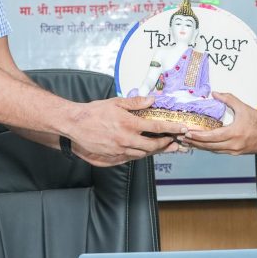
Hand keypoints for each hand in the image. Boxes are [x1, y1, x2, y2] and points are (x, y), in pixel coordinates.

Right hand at [66, 96, 184, 165]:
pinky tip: (145, 150)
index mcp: (129, 124)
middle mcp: (126, 139)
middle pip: (153, 145)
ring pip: (143, 154)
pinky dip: (140, 154)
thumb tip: (152, 100)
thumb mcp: (116, 102)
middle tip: (174, 142)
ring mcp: (120, 149)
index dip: (171, 129)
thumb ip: (136, 103)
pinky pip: (131, 157)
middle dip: (166, 144)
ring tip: (164, 147)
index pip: (156, 127)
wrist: (75, 124)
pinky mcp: (113, 156)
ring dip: (154, 151)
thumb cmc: (94, 112)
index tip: (181, 129)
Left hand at [185, 92, 256, 154]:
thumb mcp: (243, 107)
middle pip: (208, 146)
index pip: (210, 137)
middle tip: (182, 138)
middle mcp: (232, 145)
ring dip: (200, 147)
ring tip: (189, 142)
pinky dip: (210, 148)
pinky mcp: (236, 153)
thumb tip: (214, 93)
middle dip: (194, 143)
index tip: (187, 133)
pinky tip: (203, 144)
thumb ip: (228, 99)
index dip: (197, 136)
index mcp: (233, 133)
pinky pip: (219, 151)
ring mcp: (234, 150)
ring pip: (213, 150)